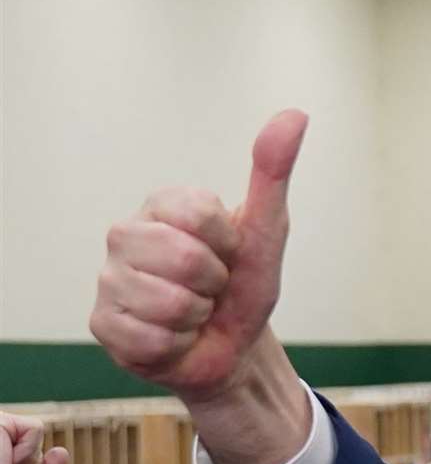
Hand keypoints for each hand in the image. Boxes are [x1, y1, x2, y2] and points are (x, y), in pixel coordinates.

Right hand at [91, 111, 307, 400]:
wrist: (232, 348)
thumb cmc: (244, 287)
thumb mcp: (266, 232)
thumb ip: (273, 175)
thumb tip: (295, 115)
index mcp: (163, 205)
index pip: (199, 214)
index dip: (229, 244)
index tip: (230, 253)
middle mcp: (126, 234)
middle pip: (183, 258)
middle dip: (215, 283)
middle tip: (212, 288)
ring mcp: (109, 279)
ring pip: (167, 302)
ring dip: (196, 317)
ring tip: (193, 312)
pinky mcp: (102, 324)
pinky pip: (150, 338)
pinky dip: (176, 345)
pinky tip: (173, 337)